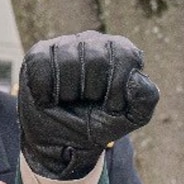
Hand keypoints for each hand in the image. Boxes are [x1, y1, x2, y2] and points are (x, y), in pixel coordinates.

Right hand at [18, 32, 158, 179]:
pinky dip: (46, 91)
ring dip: (68, 92)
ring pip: (67, 60)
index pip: (125, 55)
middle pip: (96, 58)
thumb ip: (145, 99)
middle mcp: (93, 41)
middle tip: (86, 103)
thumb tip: (136, 77)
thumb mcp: (129, 118)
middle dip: (91, 91)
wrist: (62, 143)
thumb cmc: (97, 124)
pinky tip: (50, 98)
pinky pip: (42, 65)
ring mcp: (64, 44)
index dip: (117, 87)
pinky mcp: (38, 54)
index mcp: (120, 50)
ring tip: (67, 100)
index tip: (111, 107)